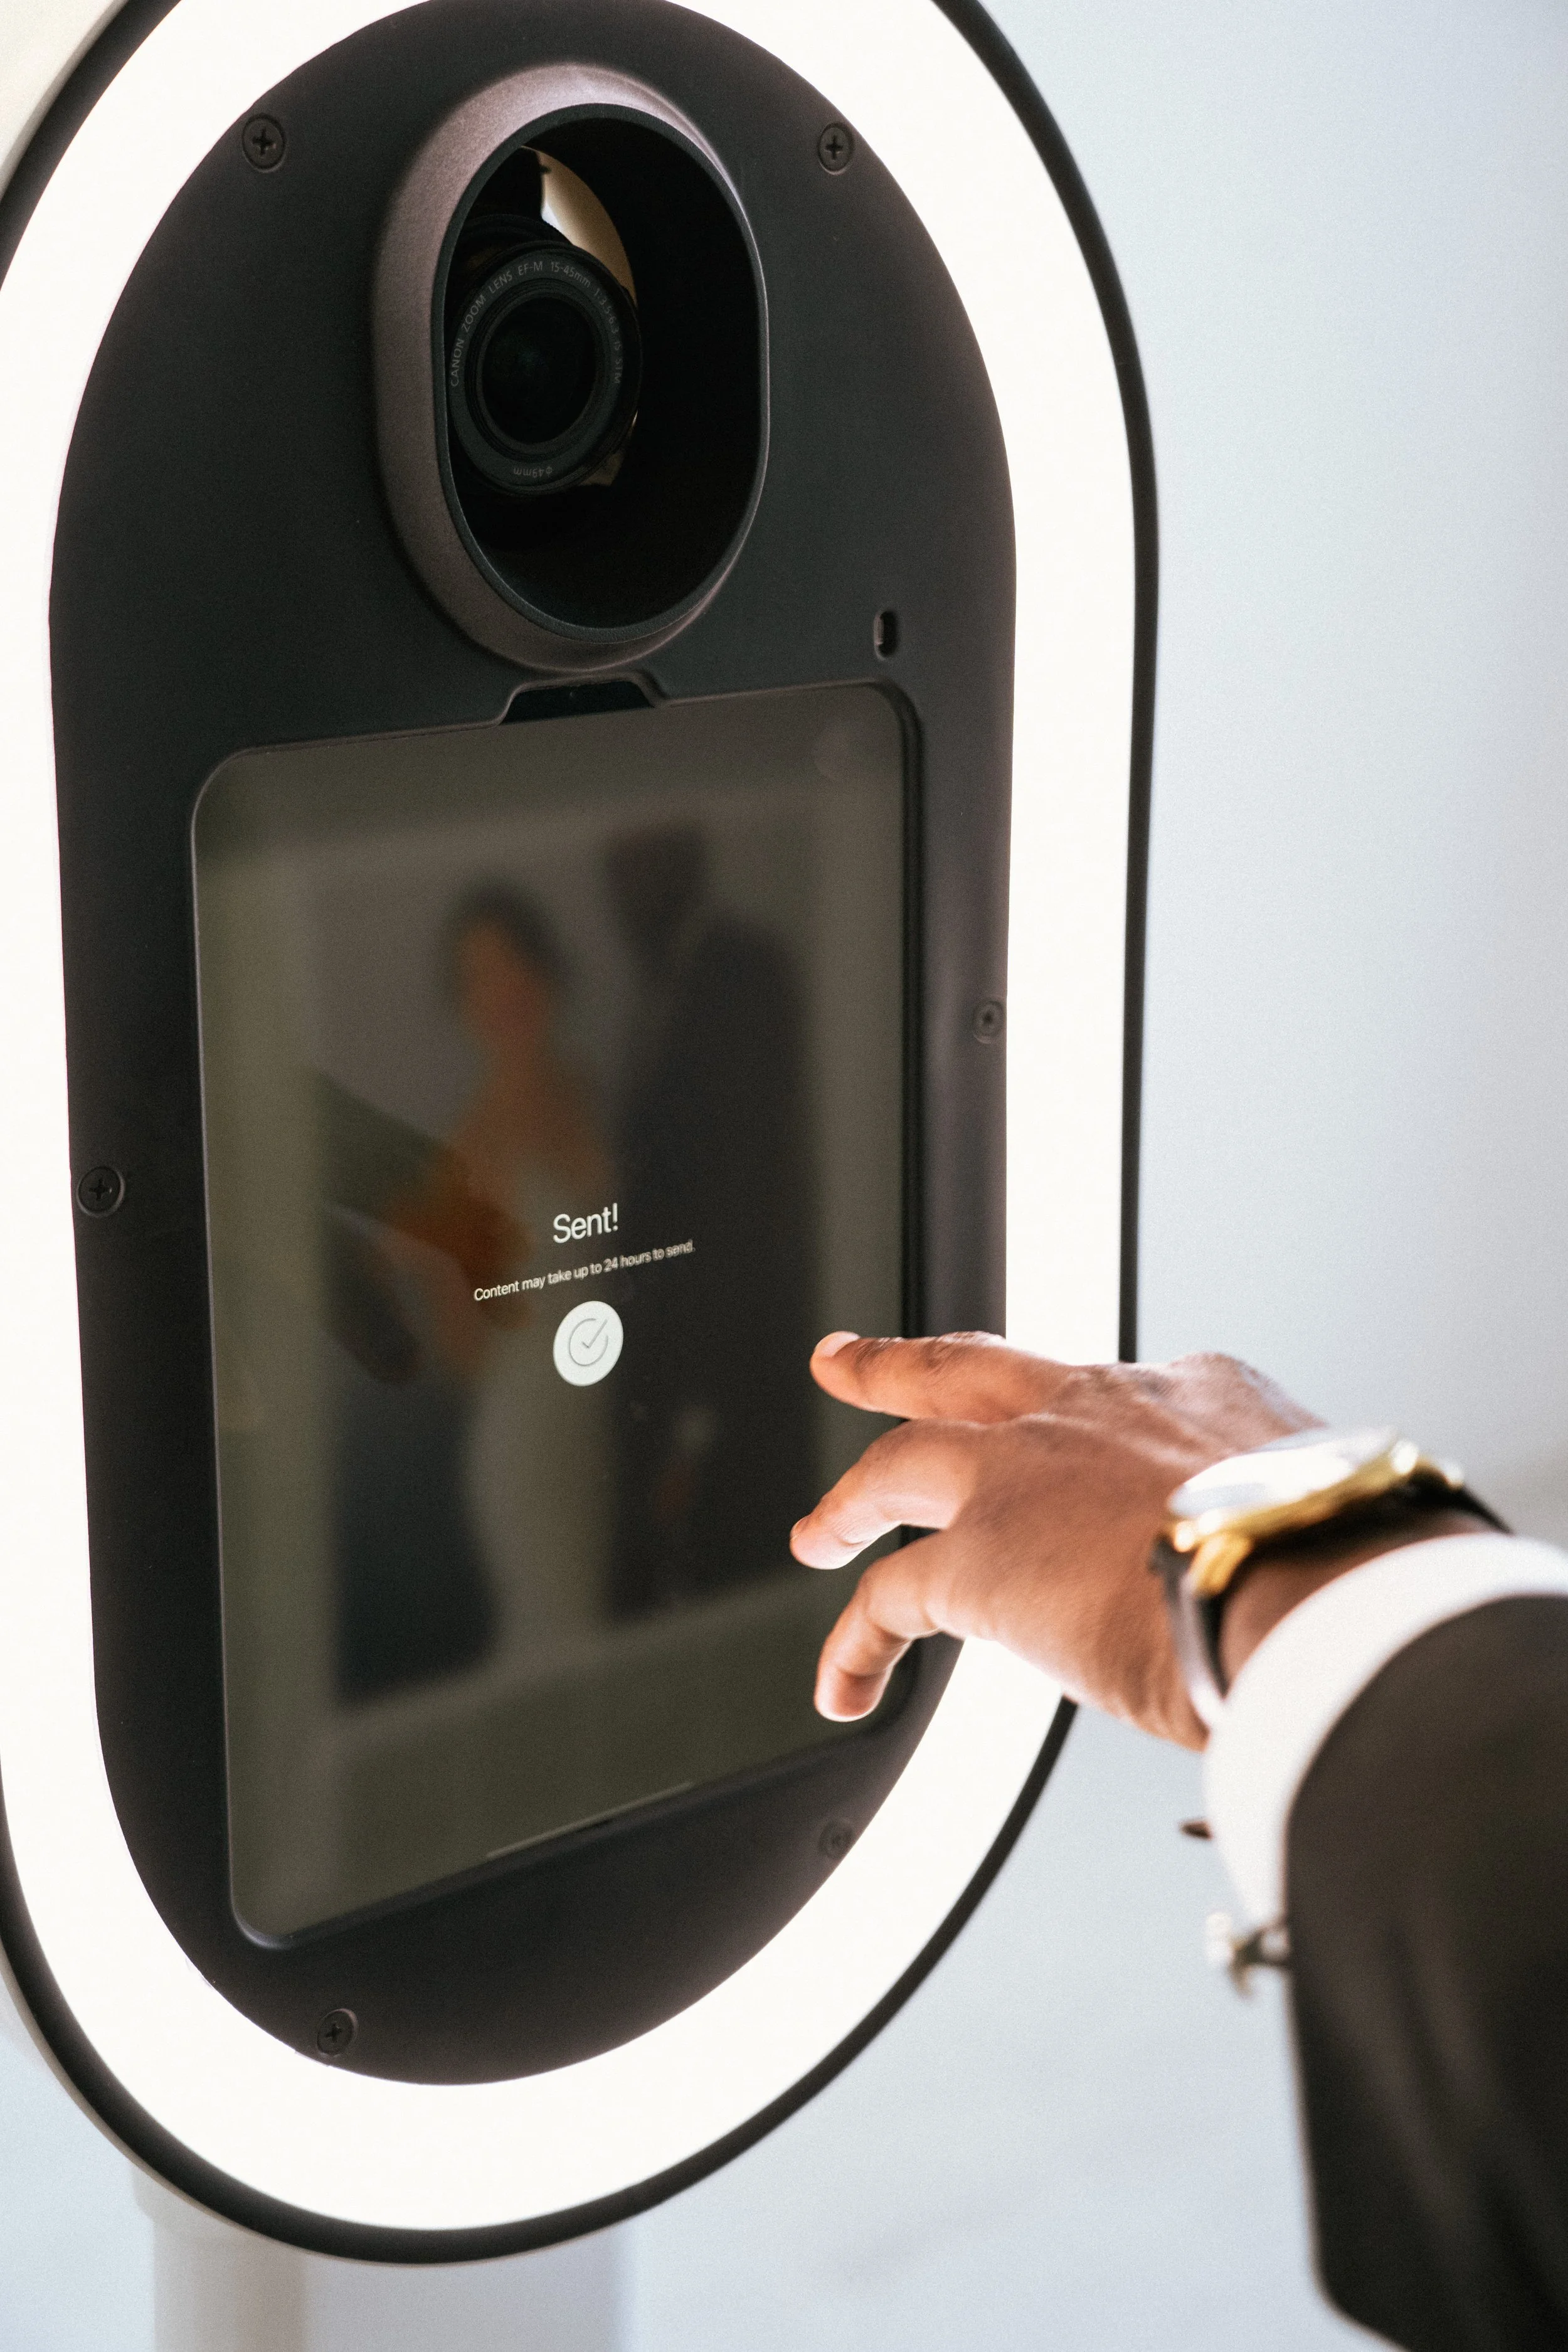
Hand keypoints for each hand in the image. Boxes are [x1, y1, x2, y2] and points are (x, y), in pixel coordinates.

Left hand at [790, 1334, 1319, 1749]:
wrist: (1312, 1582)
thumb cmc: (1346, 1563)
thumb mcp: (1323, 1508)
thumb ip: (1281, 1526)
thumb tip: (1300, 1585)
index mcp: (1191, 1393)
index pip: (1113, 1395)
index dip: (1083, 1424)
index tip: (1079, 1453)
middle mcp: (1093, 1409)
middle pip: (968, 1371)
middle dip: (899, 1366)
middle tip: (848, 1362)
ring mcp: (1024, 1473)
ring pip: (900, 1462)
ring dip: (852, 1499)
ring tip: (820, 1533)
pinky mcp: (978, 1559)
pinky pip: (887, 1598)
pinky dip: (853, 1645)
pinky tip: (840, 1687)